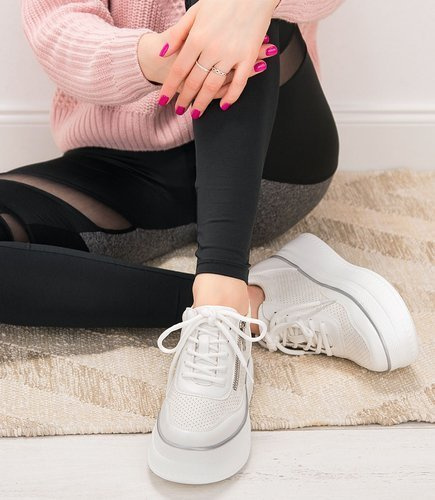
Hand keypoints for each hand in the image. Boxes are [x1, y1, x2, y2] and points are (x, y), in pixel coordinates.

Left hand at [156, 0, 279, 117]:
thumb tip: (161, 52)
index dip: (169, 87)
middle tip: (179, 111)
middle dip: (185, 99)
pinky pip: (239, 83)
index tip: (163, 101)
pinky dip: (231, 97)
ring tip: (196, 114)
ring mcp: (231, 54)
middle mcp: (212, 49)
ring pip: (213, 86)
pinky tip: (223, 106)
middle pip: (194, 81)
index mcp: (197, 38)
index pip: (179, 70)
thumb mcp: (195, 12)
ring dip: (203, 102)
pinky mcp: (248, 56)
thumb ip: (177, 33)